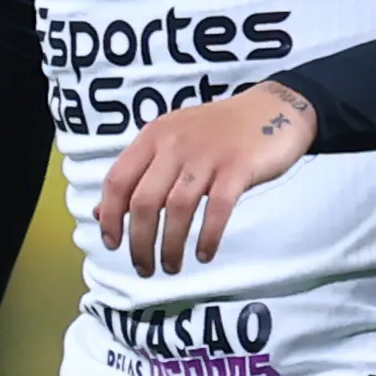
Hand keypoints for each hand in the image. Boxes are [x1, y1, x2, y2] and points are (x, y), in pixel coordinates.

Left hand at [96, 81, 314, 276]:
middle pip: (145, 201)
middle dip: (140, 242)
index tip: (113, 244)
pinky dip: (208, 237)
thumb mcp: (172, 142)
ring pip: (178, 209)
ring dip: (171, 246)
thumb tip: (102, 212)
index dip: (110, 217)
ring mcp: (207, 155)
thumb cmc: (219, 132)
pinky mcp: (238, 167)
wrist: (273, 108)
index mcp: (153, 137)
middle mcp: (175, 143)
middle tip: (144, 268)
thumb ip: (140, 174)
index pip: (117, 180)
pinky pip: (217, 209)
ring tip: (171, 266)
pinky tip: (204, 254)